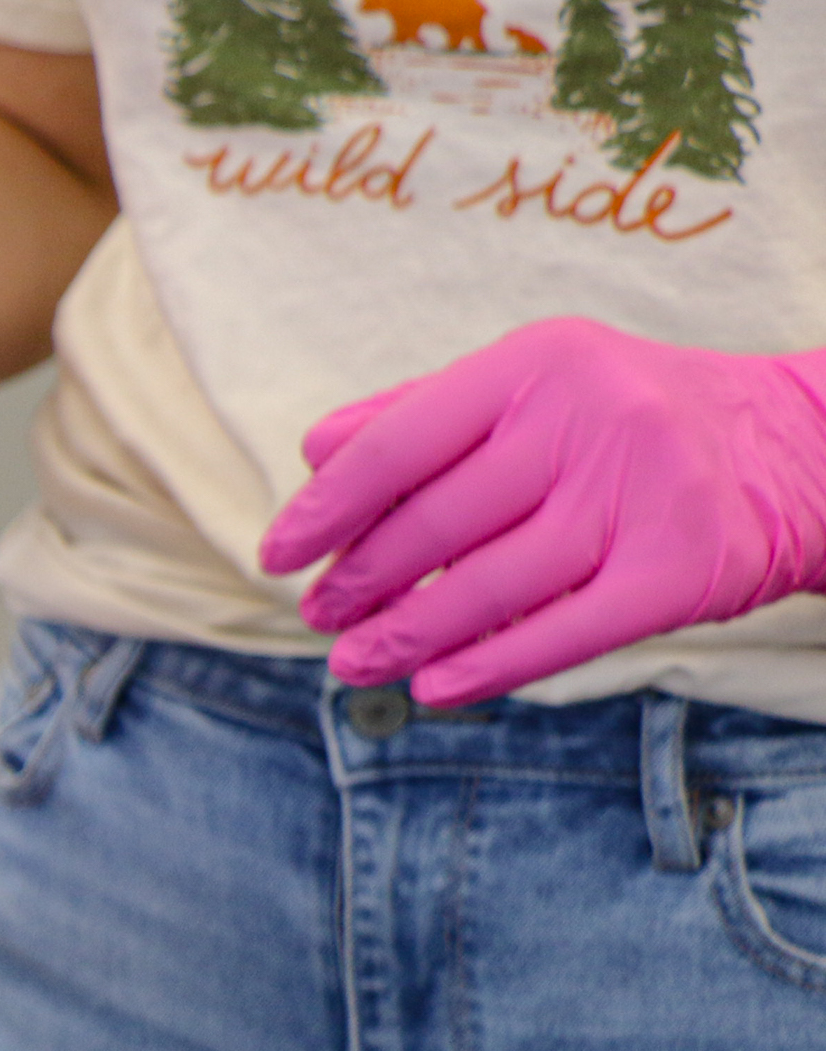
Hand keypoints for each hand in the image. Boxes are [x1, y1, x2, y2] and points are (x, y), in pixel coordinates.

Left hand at [260, 318, 825, 703]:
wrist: (797, 447)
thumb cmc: (630, 418)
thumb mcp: (533, 386)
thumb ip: (422, 412)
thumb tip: (315, 452)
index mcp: (538, 363)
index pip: (398, 445)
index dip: (325, 510)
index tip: (277, 555)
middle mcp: (592, 419)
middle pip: (438, 522)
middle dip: (361, 580)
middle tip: (318, 615)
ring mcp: (642, 494)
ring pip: (492, 584)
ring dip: (407, 634)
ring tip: (351, 660)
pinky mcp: (681, 569)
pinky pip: (564, 632)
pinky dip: (489, 666)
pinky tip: (431, 687)